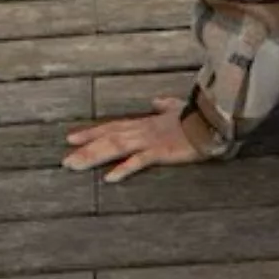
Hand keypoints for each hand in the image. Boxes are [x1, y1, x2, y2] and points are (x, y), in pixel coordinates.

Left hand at [62, 96, 205, 182]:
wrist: (214, 121)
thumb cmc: (198, 116)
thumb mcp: (178, 108)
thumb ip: (164, 105)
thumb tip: (155, 100)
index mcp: (145, 122)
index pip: (112, 127)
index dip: (92, 132)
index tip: (71, 138)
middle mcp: (142, 130)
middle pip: (108, 138)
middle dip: (86, 148)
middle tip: (65, 159)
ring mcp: (150, 140)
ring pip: (116, 147)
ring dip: (94, 156)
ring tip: (75, 165)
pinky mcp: (162, 151)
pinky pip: (140, 161)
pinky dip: (124, 168)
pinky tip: (110, 177)